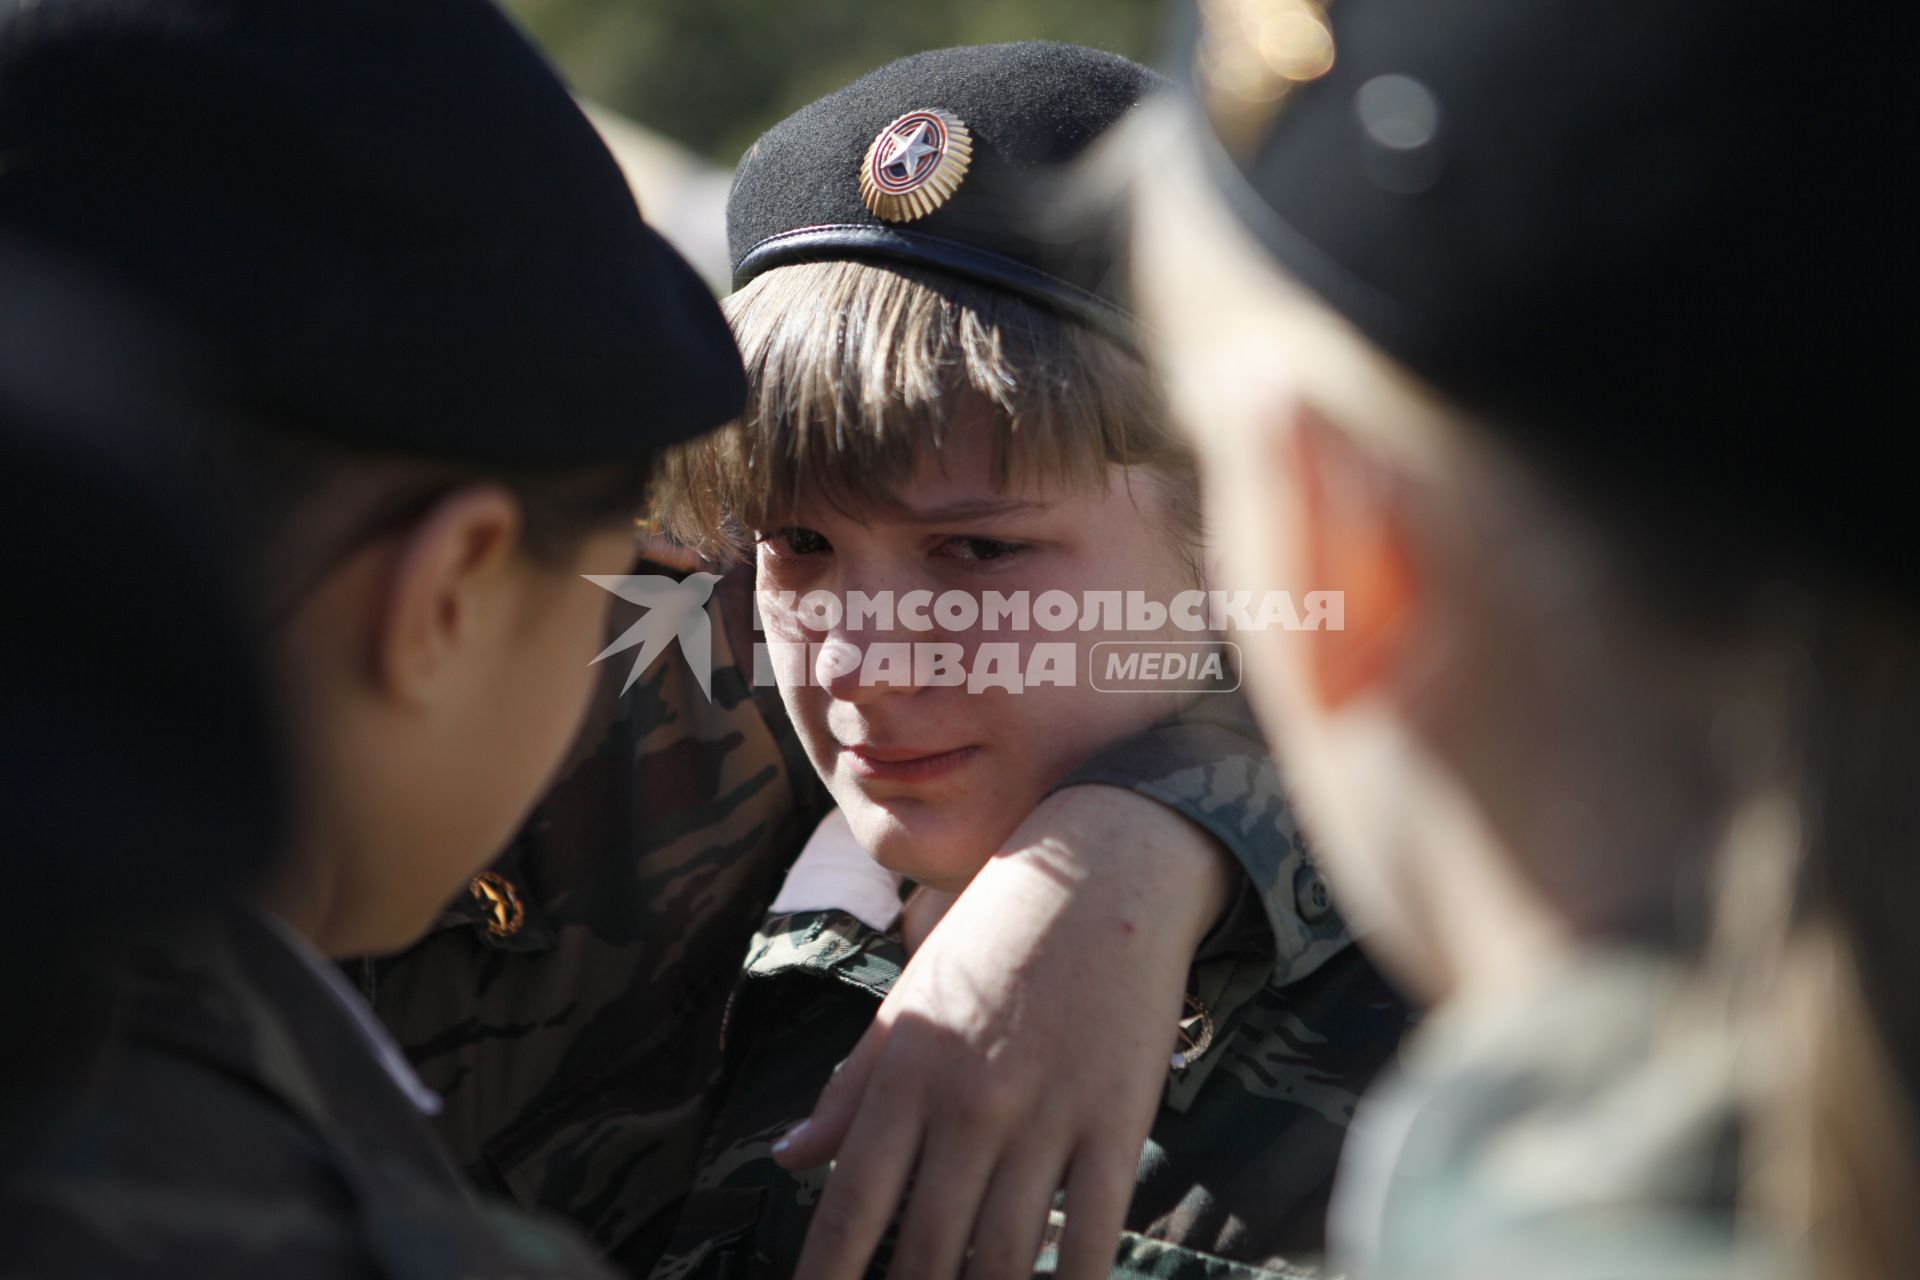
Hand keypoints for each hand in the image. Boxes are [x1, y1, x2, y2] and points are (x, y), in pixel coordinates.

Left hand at [774, 785, 1234, 1279]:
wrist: (1104, 869)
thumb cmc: (994, 935)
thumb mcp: (912, 1001)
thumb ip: (850, 1088)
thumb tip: (785, 1159)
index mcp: (907, 1075)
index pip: (850, 1205)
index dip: (825, 1278)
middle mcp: (968, 1104)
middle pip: (924, 1251)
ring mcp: (1046, 1116)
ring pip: (1004, 1257)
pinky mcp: (1117, 1121)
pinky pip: (1093, 1233)